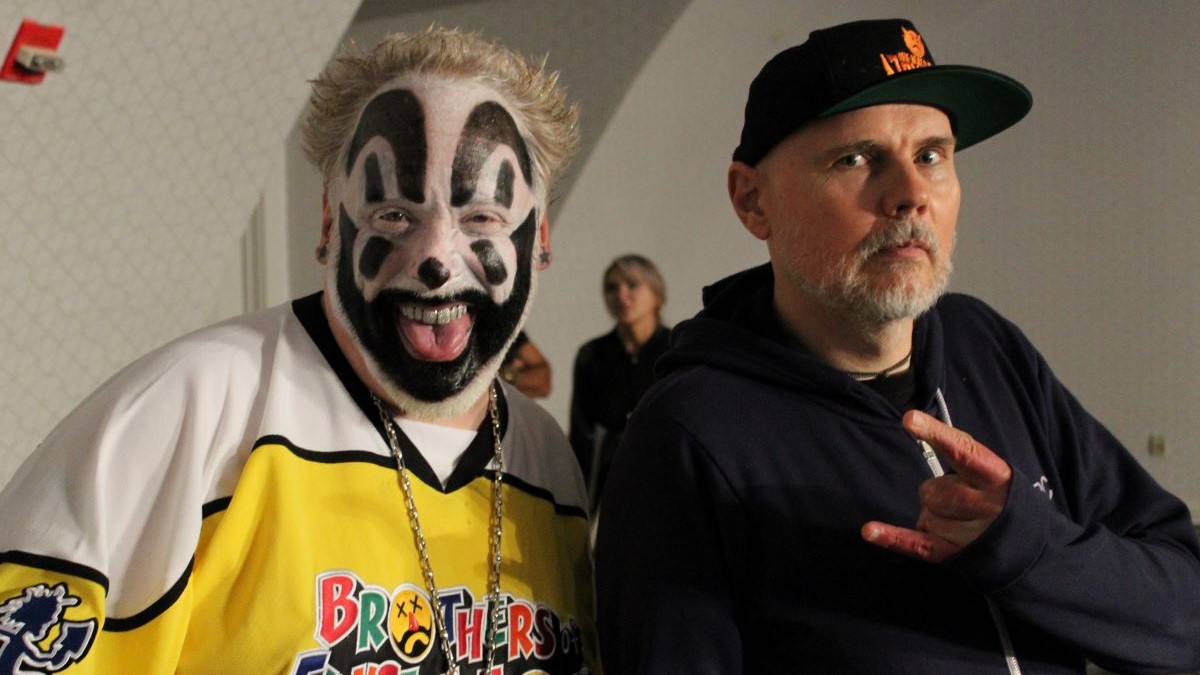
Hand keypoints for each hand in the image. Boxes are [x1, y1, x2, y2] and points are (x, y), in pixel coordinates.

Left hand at [861, 410, 1011, 562]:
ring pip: (924, 513)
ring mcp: (968, 533)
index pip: (963, 451)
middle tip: (962, 501)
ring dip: (934, 516)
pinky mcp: (950, 553)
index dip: (936, 434)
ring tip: (961, 523)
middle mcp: (984, 506)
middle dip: (938, 492)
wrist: (1025, 545)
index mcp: (996, 477)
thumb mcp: (993, 471)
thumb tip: (916, 427)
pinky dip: (891, 537)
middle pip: (931, 489)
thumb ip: (961, 454)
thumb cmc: (999, 497)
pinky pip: (914, 543)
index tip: (910, 418)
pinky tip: (870, 530)